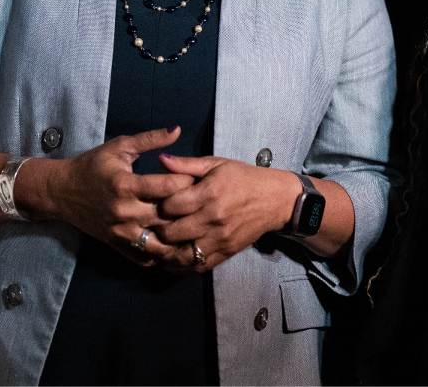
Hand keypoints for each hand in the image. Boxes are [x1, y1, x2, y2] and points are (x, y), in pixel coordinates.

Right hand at [42, 126, 193, 265]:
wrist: (62, 192)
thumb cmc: (93, 166)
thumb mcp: (120, 147)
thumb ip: (150, 139)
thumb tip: (177, 130)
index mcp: (125, 185)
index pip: (167, 187)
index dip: (187, 181)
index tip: (197, 177)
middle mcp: (124, 211)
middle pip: (167, 216)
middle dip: (187, 209)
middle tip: (202, 202)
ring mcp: (121, 232)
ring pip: (160, 242)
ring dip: (177, 236)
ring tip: (192, 226)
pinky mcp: (117, 245)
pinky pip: (146, 258)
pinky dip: (162, 254)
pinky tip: (173, 243)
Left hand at [155, 155, 299, 270]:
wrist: (276, 200)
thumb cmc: (244, 178)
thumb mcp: (216, 164)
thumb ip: (187, 164)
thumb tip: (160, 159)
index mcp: (209, 193)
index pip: (170, 206)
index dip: (158, 205)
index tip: (154, 203)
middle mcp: (213, 219)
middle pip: (172, 232)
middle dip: (157, 229)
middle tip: (151, 226)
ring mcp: (220, 239)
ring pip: (182, 255)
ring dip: (165, 252)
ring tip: (155, 246)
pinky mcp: (226, 253)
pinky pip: (198, 266)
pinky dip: (181, 266)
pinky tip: (170, 260)